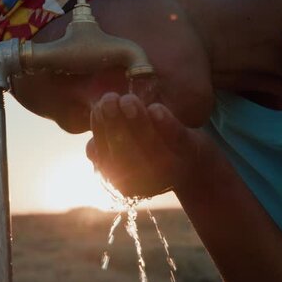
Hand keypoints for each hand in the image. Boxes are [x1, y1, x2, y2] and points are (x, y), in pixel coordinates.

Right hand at [87, 92, 215, 197]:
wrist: (190, 158)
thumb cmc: (147, 147)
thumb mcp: (122, 148)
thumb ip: (106, 145)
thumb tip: (91, 149)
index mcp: (123, 183)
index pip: (106, 158)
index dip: (100, 132)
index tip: (97, 108)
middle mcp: (147, 182)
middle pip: (125, 154)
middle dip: (115, 124)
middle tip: (109, 98)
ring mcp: (170, 169)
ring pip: (150, 147)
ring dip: (138, 122)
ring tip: (129, 99)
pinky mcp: (190, 153)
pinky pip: (176, 139)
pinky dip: (166, 124)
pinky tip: (155, 108)